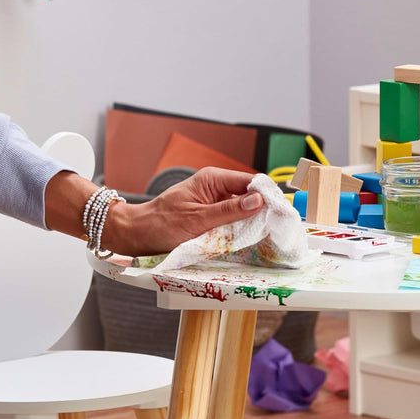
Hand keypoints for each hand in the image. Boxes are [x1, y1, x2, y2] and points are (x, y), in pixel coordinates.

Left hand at [104, 168, 263, 256]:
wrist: (137, 234)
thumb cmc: (162, 224)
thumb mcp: (198, 220)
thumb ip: (229, 211)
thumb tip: (259, 201)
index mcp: (213, 179)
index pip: (251, 182)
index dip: (268, 196)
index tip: (282, 212)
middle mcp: (216, 186)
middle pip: (249, 195)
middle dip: (263, 210)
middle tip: (278, 228)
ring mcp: (214, 201)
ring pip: (242, 209)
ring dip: (252, 222)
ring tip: (267, 236)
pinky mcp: (211, 215)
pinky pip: (232, 219)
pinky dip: (240, 229)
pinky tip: (248, 239)